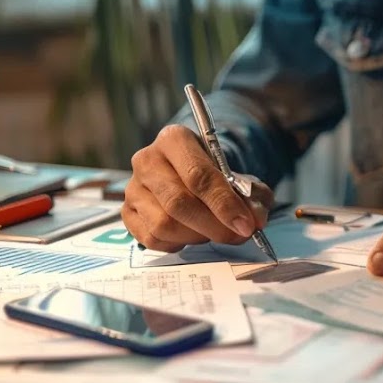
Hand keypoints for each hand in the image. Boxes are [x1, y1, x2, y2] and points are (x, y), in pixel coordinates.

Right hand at [122, 125, 273, 251]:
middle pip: (178, 202)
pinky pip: (152, 239)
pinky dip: (177, 243)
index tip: (246, 224)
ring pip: (164, 224)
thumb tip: (254, 219)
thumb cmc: (215, 175)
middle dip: (213, 226)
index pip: (198, 175)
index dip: (224, 204)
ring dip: (196, 236)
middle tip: (236, 236)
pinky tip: (191, 234)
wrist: (190, 175)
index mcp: (174, 140)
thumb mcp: (241, 179)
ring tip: (212, 231)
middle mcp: (147, 160)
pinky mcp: (127, 212)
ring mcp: (132, 187)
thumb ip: (252, 196)